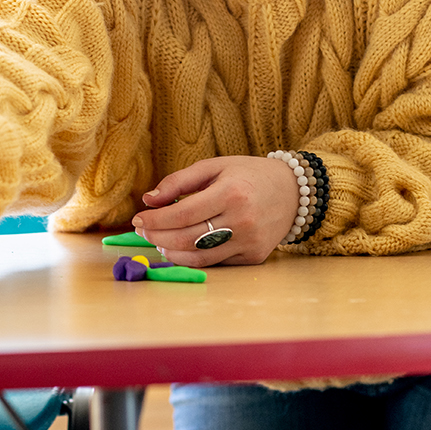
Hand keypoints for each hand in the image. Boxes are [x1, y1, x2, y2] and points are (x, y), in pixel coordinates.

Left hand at [130, 155, 299, 266]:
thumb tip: (148, 200)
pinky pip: (215, 262)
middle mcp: (242, 220)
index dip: (155, 220)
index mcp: (231, 192)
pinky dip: (192, 257)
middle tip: (143, 231)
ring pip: (198, 257)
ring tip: (159, 241)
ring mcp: (249, 242)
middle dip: (157, 237)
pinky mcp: (254, 257)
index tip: (137, 220)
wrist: (293, 191)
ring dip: (171, 252)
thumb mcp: (214, 166)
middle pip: (186, 238)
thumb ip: (179, 182)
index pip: (182, 213)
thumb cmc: (248, 175)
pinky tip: (181, 248)